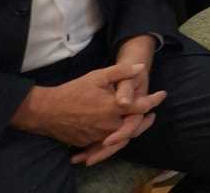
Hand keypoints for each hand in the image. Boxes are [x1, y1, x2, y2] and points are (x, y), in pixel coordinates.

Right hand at [9, 59, 164, 151]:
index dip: (154, 100)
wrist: (46, 111)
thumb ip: (121, 71)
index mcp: (114, 107)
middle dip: (145, 120)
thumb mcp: (98, 76)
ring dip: (132, 129)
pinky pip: (106, 141)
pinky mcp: (89, 142)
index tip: (162, 94)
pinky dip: (115, 136)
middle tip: (152, 114)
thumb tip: (141, 68)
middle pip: (135, 125)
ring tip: (139, 121)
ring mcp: (99, 136)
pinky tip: (118, 129)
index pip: (142, 106)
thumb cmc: (73, 91)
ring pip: (121, 135)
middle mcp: (109, 124)